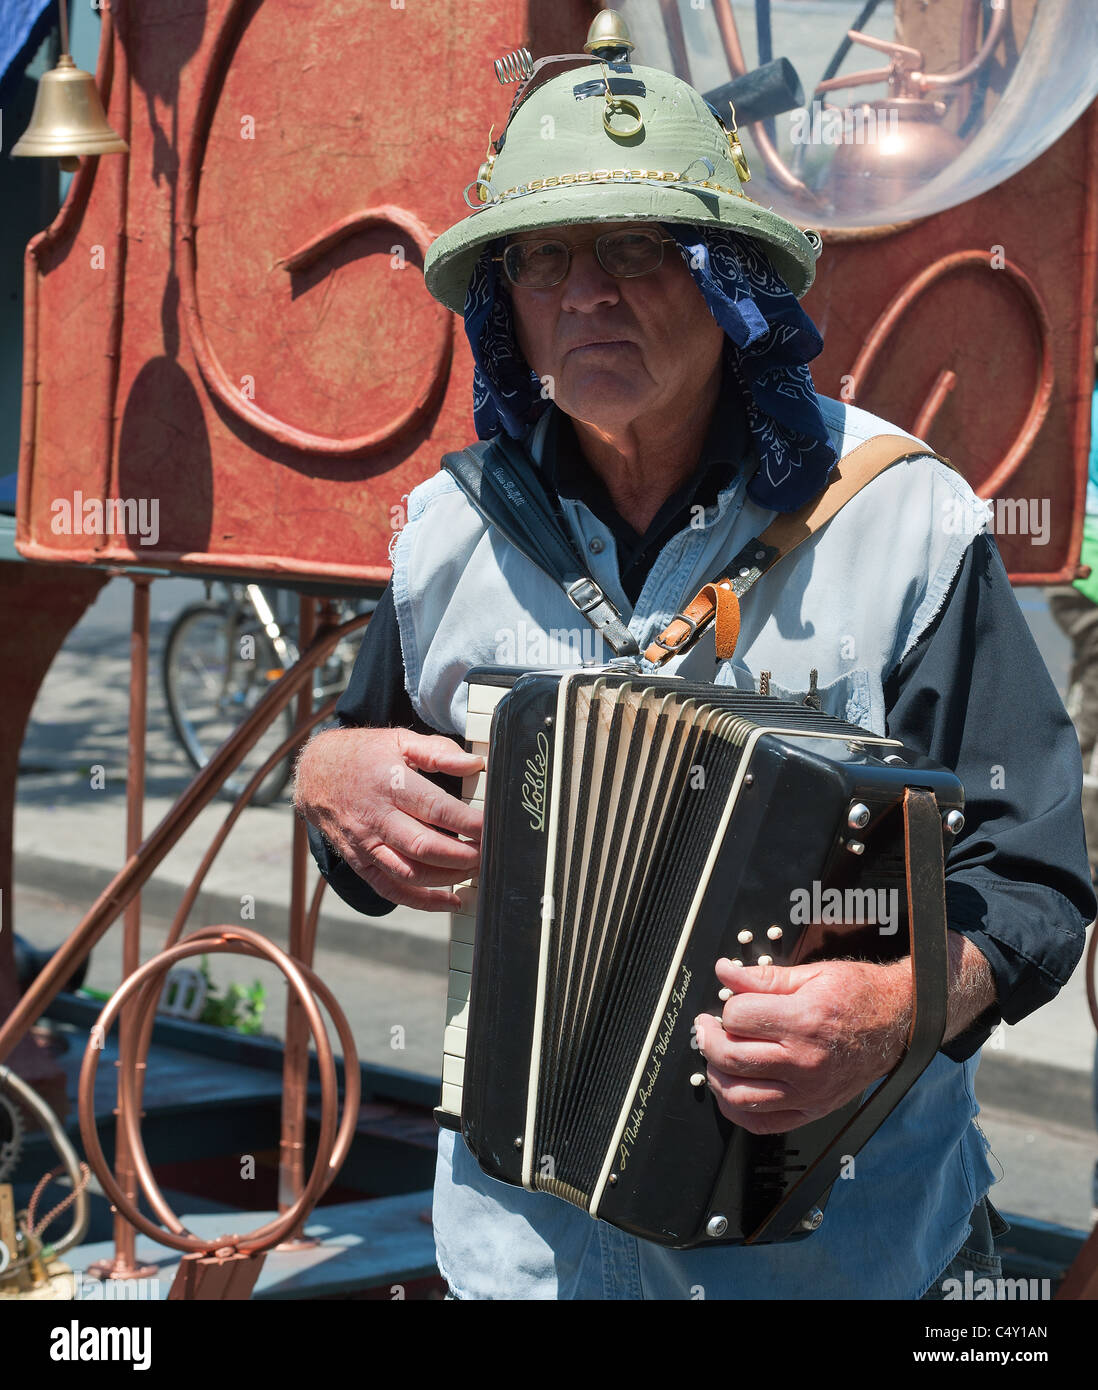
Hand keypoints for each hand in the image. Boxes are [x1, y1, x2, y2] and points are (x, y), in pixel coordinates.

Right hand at [294, 725, 483, 910]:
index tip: (493, 828)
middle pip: (425, 847)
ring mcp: (366, 844)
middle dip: (464, 856)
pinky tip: (450, 900)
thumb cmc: (363, 755)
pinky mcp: (360, 862)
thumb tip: (474, 764)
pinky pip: (391, 890)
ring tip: (476, 871)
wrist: (314, 774)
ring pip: (410, 873)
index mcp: (390, 783)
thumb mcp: (399, 740)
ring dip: (448, 878)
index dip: (469, 823)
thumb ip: (438, 752)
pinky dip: (422, 901)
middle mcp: (376, 817)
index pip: (436, 809)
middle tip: (490, 853)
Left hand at [693, 956, 911, 1134]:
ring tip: (716, 1057)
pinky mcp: (812, 1110)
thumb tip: (725, 972)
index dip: (727, 1007)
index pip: (739, 1017)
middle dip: (709, 1040)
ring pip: (741, 1095)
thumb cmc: (858, 995)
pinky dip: (737, 1111)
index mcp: (804, 1020)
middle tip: (706, 1028)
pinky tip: (730, 1091)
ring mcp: (808, 1091)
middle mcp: (805, 1060)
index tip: (730, 1004)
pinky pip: (763, 1123)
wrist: (898, 1023)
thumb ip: (764, 977)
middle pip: (733, 1057)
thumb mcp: (812, 973)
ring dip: (716, 1075)